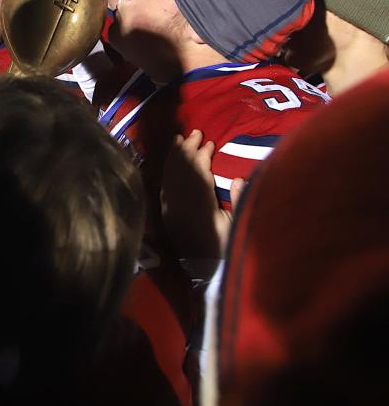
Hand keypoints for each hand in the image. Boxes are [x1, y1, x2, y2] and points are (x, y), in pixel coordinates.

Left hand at [161, 129, 242, 260]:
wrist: (205, 272)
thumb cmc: (226, 248)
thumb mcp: (238, 226)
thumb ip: (240, 202)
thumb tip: (238, 178)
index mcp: (202, 209)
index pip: (198, 175)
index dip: (202, 157)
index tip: (209, 142)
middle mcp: (182, 207)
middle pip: (182, 172)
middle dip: (187, 150)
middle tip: (195, 133)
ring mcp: (172, 210)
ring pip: (170, 177)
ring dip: (174, 157)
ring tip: (179, 139)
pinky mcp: (167, 214)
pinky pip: (164, 187)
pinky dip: (167, 171)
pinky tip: (170, 161)